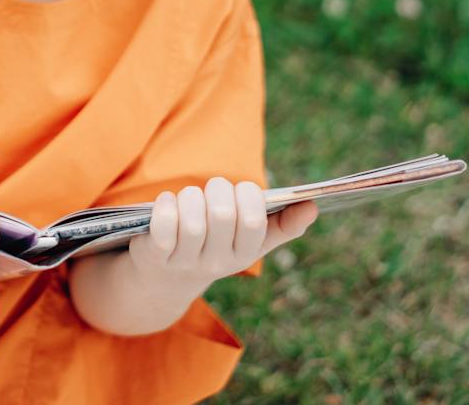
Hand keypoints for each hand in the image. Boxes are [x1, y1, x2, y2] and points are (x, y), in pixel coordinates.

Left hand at [128, 177, 316, 285]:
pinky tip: (167, 202)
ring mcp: (186, 262)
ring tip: (189, 197)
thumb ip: (282, 224)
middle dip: (217, 189)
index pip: (255, 221)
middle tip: (213, 190)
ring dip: (189, 196)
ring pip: (193, 220)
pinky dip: (165, 206)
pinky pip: (163, 227)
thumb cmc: (214, 245)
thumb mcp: (249, 241)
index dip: (249, 195)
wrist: (165, 280)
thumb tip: (313, 205)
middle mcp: (217, 263)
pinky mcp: (156, 256)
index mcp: (245, 254)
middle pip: (223, 215)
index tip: (242, 190)